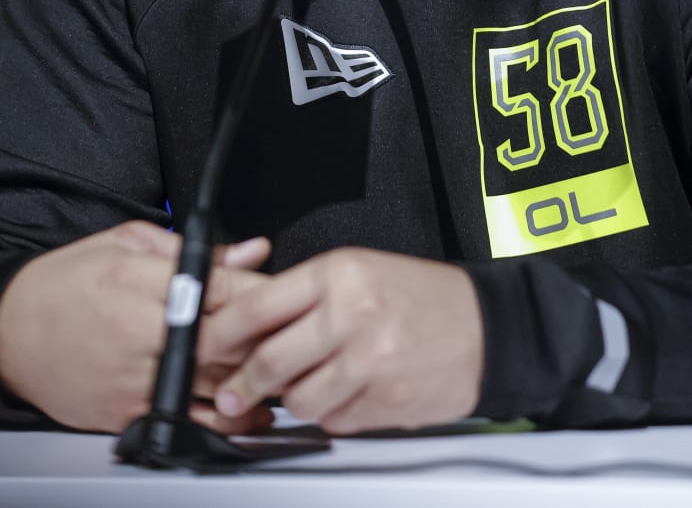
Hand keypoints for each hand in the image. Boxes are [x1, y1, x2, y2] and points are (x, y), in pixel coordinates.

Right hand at [0, 220, 273, 434]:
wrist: (4, 333)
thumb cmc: (62, 283)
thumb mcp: (124, 243)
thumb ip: (193, 251)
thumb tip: (251, 251)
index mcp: (139, 280)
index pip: (221, 288)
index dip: (263, 293)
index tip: (286, 294)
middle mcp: (139, 330)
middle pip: (225, 339)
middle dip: (267, 339)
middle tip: (294, 334)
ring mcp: (134, 376)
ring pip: (214, 384)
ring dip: (256, 381)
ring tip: (282, 372)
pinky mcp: (127, 411)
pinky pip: (190, 419)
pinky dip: (227, 419)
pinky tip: (251, 411)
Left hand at [201, 247, 483, 434]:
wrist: (489, 327)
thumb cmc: (423, 297)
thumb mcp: (361, 271)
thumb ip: (306, 295)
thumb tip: (246, 323)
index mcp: (340, 274)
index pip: (258, 306)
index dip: (219, 332)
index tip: (202, 346)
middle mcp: (352, 315)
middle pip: (270, 360)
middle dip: (241, 382)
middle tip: (230, 390)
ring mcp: (370, 362)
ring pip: (299, 400)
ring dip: (292, 401)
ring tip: (305, 387)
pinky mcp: (385, 401)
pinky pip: (334, 420)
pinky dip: (332, 414)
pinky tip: (347, 394)